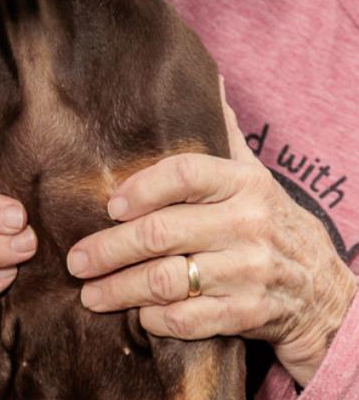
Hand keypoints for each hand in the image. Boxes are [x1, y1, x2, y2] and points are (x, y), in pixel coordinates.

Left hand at [67, 84, 355, 386]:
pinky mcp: (248, 313)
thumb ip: (225, 137)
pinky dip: (155, 319)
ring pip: (166, 280)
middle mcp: (248, 224)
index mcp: (245, 184)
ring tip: (89, 295)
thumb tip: (207, 80)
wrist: (323, 291)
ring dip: (119, 289)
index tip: (110, 206)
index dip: (140, 188)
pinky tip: (137, 315)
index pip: (184, 174)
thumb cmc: (271, 226)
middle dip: (109, 249)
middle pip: (161, 233)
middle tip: (77, 261)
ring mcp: (249, 271)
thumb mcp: (255, 178)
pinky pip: (187, 319)